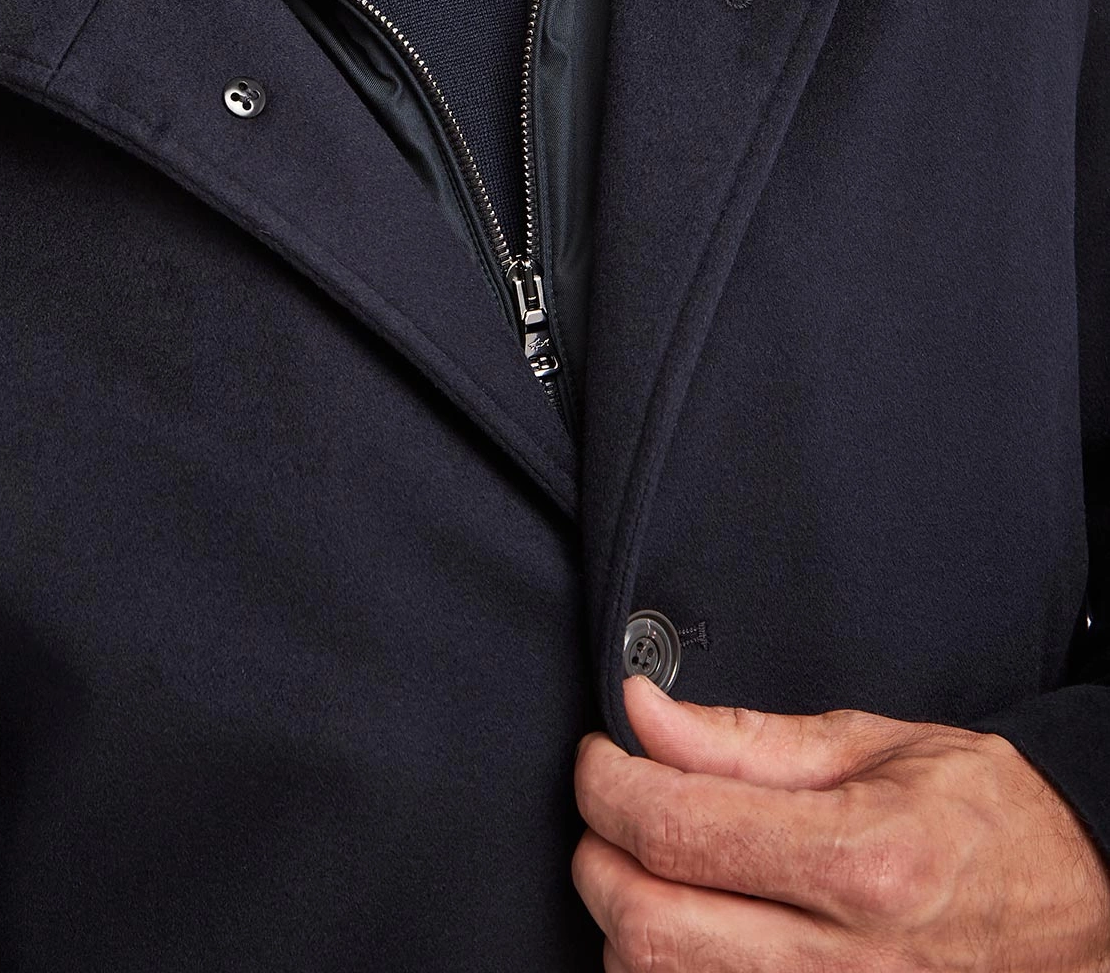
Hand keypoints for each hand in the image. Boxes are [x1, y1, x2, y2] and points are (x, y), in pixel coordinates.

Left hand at [572, 673, 1109, 970]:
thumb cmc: (987, 821)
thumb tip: (643, 713)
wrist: (1082, 910)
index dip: (608, 784)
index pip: (677, 829)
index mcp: (864, 860)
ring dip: (628, 927)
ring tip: (658, 871)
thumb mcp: (876, 746)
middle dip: (599, 858)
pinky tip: (692, 930)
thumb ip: (745, 739)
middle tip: (613, 810)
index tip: (601, 756)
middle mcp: (849, 960)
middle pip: (649, 926)